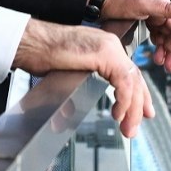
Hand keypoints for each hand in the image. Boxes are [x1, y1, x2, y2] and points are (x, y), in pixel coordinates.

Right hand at [16, 21, 153, 137]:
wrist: (29, 42)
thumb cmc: (40, 54)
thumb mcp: (65, 75)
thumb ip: (74, 91)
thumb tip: (71, 113)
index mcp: (104, 48)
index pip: (128, 73)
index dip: (137, 95)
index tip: (141, 112)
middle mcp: (110, 45)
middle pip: (135, 78)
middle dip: (138, 106)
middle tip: (134, 126)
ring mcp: (109, 48)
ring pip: (132, 81)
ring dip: (132, 109)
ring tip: (127, 127)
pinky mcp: (104, 54)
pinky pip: (123, 81)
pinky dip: (124, 100)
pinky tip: (118, 113)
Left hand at [97, 0, 170, 63]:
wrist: (100, 1)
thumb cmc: (120, 2)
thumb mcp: (144, 5)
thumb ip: (166, 8)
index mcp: (162, 5)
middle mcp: (160, 10)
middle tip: (170, 67)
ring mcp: (152, 16)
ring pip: (164, 36)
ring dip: (165, 50)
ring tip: (161, 64)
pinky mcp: (144, 20)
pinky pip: (155, 35)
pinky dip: (157, 45)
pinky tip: (155, 54)